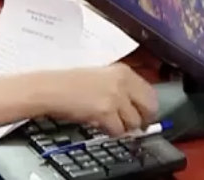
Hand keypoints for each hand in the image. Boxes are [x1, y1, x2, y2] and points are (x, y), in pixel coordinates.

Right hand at [41, 65, 158, 137]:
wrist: (52, 89)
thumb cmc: (71, 83)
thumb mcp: (102, 77)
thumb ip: (122, 88)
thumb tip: (138, 107)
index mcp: (123, 71)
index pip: (151, 92)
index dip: (149, 108)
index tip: (145, 115)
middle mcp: (122, 82)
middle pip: (149, 108)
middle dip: (143, 120)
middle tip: (135, 126)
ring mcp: (115, 97)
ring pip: (134, 122)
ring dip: (123, 127)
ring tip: (109, 122)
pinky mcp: (105, 111)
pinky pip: (118, 130)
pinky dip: (111, 132)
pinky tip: (100, 125)